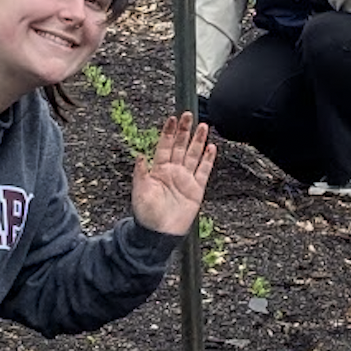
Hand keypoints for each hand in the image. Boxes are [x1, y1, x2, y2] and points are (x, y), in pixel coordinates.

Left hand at [131, 111, 215, 234]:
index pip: (165, 146)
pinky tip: (211, 148)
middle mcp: (173, 172)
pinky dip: (207, 159)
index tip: (172, 118)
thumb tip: (139, 155)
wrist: (159, 235)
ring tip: (203, 126)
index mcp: (158, 170)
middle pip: (180, 146)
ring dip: (198, 141)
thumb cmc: (146, 215)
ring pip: (193, 155)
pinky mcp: (196, 190)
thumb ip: (140, 173)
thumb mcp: (139, 191)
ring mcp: (185, 180)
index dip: (169, 132)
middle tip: (189, 115)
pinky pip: (203, 171)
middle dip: (184, 131)